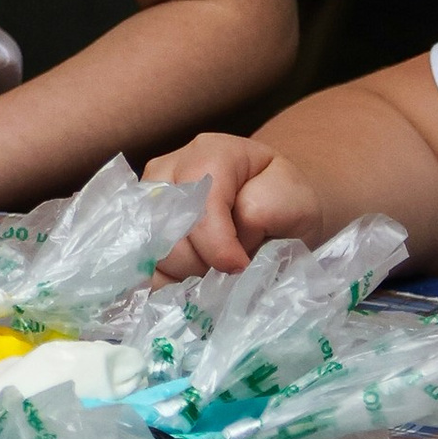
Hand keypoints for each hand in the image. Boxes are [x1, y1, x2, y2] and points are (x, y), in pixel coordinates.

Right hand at [144, 132, 328, 275]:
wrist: (277, 208)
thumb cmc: (288, 202)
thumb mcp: (297, 201)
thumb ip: (262, 212)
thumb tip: (226, 247)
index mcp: (212, 153)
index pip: (198, 201)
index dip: (217, 244)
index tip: (240, 267)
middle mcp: (171, 168)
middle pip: (166, 226)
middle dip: (199, 261)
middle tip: (228, 272)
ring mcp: (150, 197)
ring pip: (150, 247)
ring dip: (183, 272)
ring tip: (214, 274)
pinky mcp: (142, 227)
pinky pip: (140, 262)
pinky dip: (164, 281)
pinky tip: (189, 285)